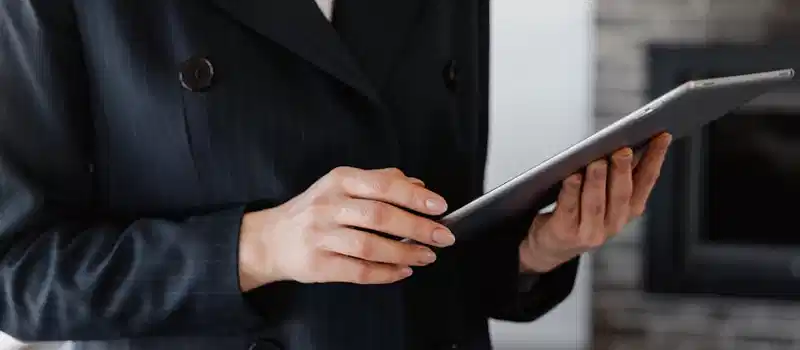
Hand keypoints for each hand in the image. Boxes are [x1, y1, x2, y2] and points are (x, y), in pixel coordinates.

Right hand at [238, 167, 454, 290]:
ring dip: (405, 253)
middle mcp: (329, 206)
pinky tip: (403, 271)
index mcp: (339, 181)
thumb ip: (380, 182)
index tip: (439, 206)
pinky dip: (385, 273)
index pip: (382, 185)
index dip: (414, 197)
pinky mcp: (318, 264)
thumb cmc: (314, 210)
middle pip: (380, 216)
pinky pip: (358, 271)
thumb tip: (420, 186)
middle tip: (443, 236)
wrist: (270, 239)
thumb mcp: (342, 185)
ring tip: (427, 255)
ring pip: (370, 247)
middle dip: (417, 227)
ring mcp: (321, 236)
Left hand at [519, 133, 671, 272]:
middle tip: (623, 149)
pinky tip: (571, 177)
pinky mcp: (565, 233)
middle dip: (623, 171)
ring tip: (597, 161)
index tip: (662, 136)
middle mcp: (613, 224)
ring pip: (595, 204)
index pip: (646, 182)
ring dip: (597, 181)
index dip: (656, 159)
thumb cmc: (577, 212)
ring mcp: (590, 232)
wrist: (550, 245)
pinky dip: (571, 192)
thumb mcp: (602, 195)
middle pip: (621, 194)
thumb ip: (614, 173)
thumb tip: (626, 142)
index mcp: (627, 210)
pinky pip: (569, 209)